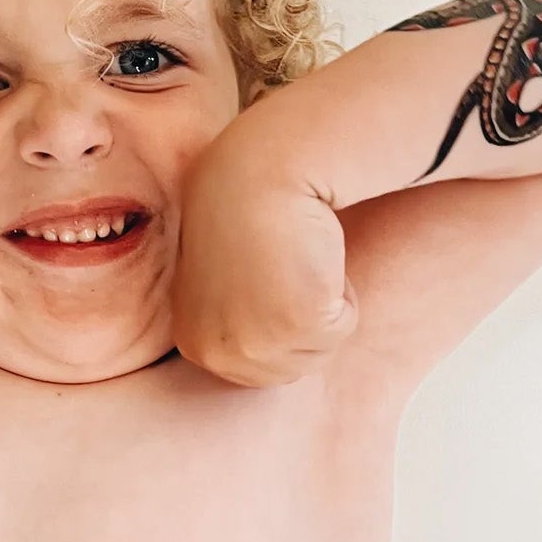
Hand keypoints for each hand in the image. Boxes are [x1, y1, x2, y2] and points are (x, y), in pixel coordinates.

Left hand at [174, 142, 357, 385]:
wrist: (258, 172)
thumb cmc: (240, 211)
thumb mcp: (216, 280)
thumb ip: (231, 319)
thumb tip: (260, 332)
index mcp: (196, 344)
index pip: (262, 369)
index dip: (278, 320)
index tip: (265, 277)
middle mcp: (219, 353)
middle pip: (295, 368)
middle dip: (303, 319)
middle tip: (283, 266)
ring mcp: (257, 343)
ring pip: (322, 348)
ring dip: (323, 303)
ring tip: (295, 258)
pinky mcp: (300, 324)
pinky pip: (345, 324)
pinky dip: (342, 290)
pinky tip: (312, 253)